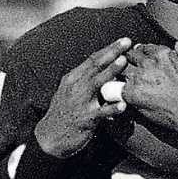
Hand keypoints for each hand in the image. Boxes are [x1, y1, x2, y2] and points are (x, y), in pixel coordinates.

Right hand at [32, 37, 131, 157]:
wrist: (49, 138)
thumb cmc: (64, 113)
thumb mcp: (70, 91)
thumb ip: (85, 80)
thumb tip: (104, 68)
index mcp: (73, 78)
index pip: (93, 59)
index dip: (109, 48)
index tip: (124, 40)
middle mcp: (76, 87)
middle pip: (95, 66)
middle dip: (112, 52)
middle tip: (127, 42)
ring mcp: (80, 103)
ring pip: (97, 84)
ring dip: (111, 71)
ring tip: (123, 61)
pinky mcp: (85, 120)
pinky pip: (100, 113)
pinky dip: (111, 109)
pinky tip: (122, 105)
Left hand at [120, 41, 177, 128]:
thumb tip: (177, 44)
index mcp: (162, 54)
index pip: (145, 48)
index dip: (143, 53)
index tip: (141, 59)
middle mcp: (148, 63)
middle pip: (130, 56)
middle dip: (128, 60)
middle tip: (127, 68)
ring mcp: (138, 78)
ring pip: (120, 68)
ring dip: (119, 72)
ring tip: (117, 79)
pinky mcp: (131, 93)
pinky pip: (114, 88)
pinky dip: (112, 90)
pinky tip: (112, 93)